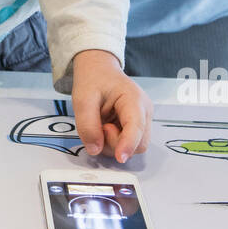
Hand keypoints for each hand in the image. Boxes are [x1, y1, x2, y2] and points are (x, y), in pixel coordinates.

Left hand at [71, 49, 151, 163]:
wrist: (99, 71)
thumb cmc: (93, 80)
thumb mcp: (82, 99)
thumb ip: (87, 125)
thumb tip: (95, 149)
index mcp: (133, 99)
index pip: (136, 127)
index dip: (128, 144)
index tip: (120, 157)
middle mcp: (144, 111)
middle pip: (138, 143)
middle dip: (116, 144)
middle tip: (99, 127)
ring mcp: (143, 120)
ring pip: (134, 148)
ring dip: (114, 144)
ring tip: (102, 124)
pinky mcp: (138, 127)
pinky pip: (128, 144)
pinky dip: (114, 142)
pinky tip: (106, 127)